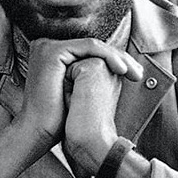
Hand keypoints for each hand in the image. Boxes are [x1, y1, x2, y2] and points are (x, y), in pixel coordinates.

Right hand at [0, 38, 139, 177]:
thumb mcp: (78, 90)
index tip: (134, 75)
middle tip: (138, 73)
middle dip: (119, 60)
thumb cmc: (57, 117)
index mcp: (52, 54)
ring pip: (93, 46)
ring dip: (117, 58)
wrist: (38, 131)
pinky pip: (88, 47)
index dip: (114, 61)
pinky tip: (121, 70)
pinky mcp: (53, 51)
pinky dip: (107, 57)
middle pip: (92, 48)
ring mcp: (48, 46)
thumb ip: (91, 74)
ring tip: (133, 73)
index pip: (89, 52)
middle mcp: (47, 45)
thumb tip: (119, 66)